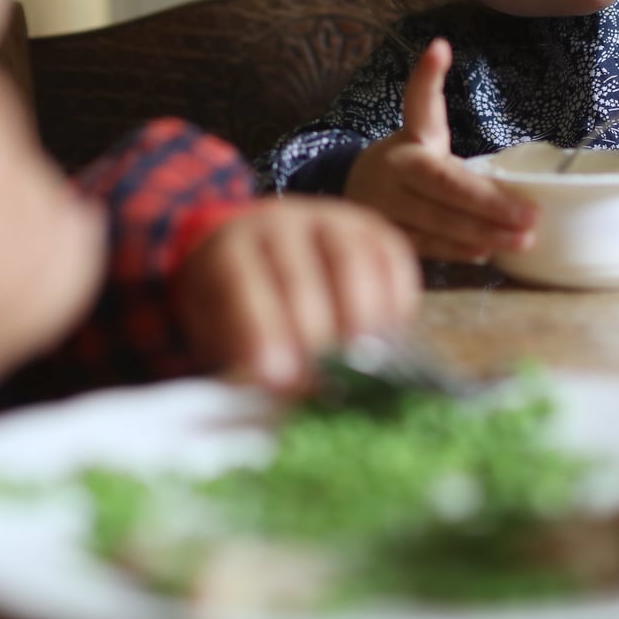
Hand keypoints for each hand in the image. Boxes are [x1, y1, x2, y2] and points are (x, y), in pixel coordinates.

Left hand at [173, 198, 419, 391]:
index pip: (243, 284)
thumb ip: (243, 358)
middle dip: (313, 328)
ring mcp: (327, 219)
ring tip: (369, 358)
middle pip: (298, 271)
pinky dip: (397, 293)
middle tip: (326, 376)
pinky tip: (395, 332)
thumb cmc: (236, 303)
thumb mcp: (220, 329)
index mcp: (229, 248)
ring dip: (362, 310)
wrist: (258, 254)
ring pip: (349, 256)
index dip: (262, 332)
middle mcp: (278, 223)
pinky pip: (391, 253)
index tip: (278, 378)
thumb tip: (280, 398)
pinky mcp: (369, 228)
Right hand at [343, 37, 536, 262]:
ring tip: (520, 241)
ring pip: (437, 223)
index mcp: (409, 141)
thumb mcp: (422, 132)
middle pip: (444, 187)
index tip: (438, 48)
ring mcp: (387, 207)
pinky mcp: (390, 238)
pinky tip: (485, 253)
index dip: (427, 78)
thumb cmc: (408, 162)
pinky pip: (428, 246)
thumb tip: (440, 47)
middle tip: (531, 217)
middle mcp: (394, 171)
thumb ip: (433, 104)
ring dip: (481, 233)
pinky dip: (457, 250)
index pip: (420, 107)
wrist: (353, 194)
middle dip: (489, 204)